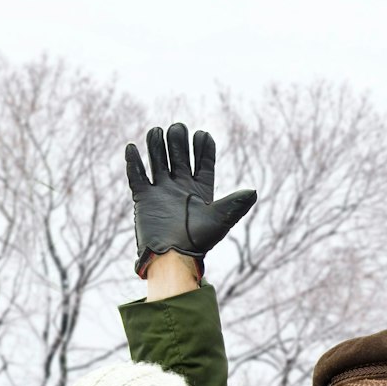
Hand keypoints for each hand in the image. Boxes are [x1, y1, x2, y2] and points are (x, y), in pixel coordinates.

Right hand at [123, 122, 257, 277]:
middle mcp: (181, 187)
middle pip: (178, 157)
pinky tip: (132, 147)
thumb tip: (254, 191)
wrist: (173, 258)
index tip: (203, 134)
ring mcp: (161, 191)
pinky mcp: (144, 198)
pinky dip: (134, 162)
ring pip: (158, 161)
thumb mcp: (220, 220)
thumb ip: (235, 204)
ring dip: (156, 146)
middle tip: (178, 127)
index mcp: (200, 190)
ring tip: (157, 130)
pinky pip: (137, 176)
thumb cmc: (199, 242)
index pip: (203, 163)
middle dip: (178, 142)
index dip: (203, 149)